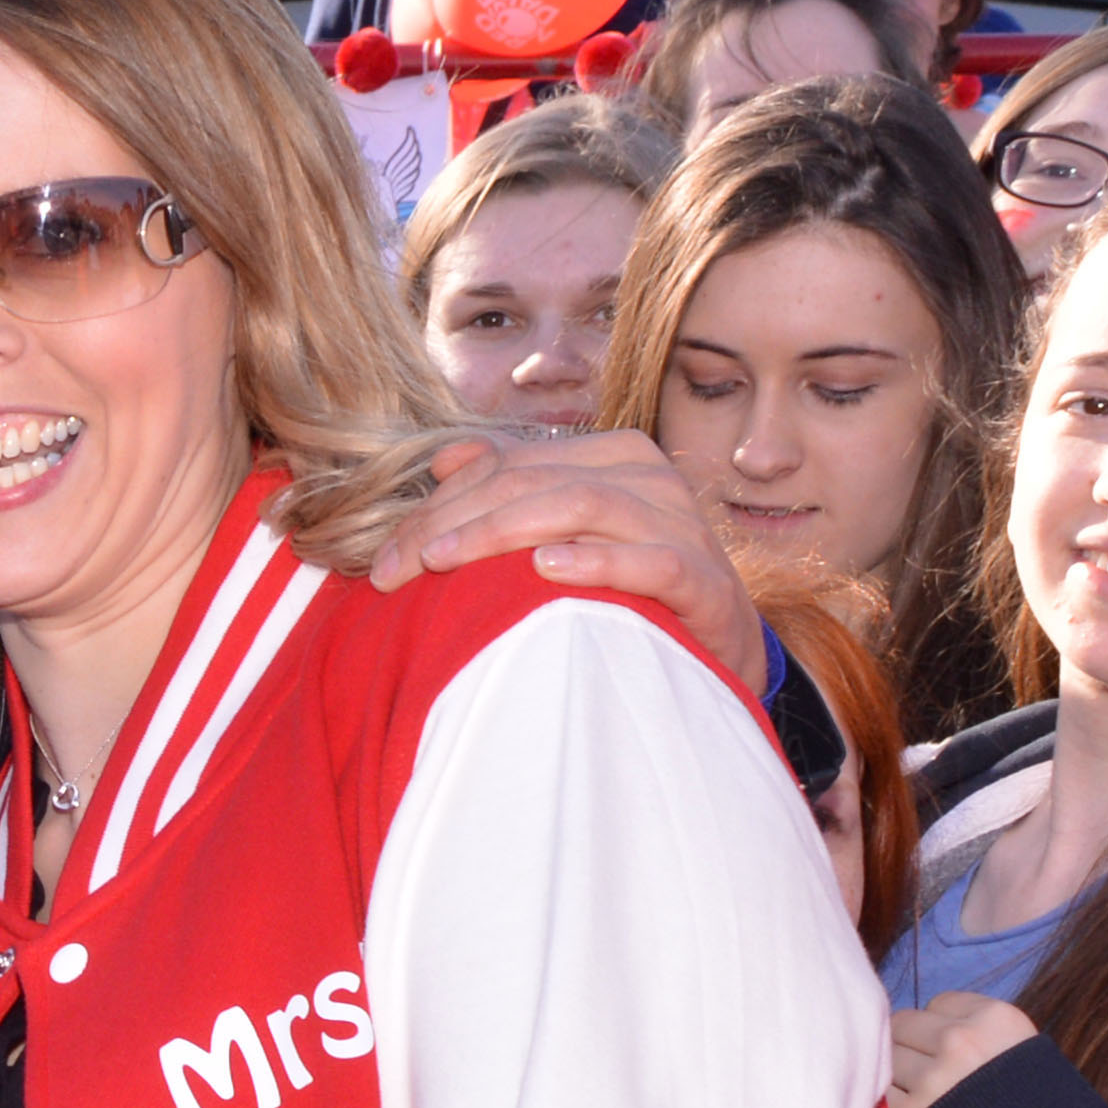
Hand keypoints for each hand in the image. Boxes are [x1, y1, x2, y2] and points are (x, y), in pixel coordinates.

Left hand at [367, 428, 766, 698]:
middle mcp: (649, 480)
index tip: (385, 558)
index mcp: (613, 458)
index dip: (440, 505)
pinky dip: (595, 562)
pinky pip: (650, 561)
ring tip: (444, 562)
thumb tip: (446, 458)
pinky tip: (545, 570)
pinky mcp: (704, 581)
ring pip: (583, 505)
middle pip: (535, 481)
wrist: (722, 648)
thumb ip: (513, 492)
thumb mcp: (569, 536)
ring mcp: (681, 526)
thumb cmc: (632, 590)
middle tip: (393, 570)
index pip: (509, 466)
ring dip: (503, 531)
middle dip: (454, 522)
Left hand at [888, 992, 1036, 1107]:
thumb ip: (974, 1029)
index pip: (939, 1003)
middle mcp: (963, 1042)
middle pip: (902, 1024)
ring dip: (899, 1075)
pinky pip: (879, 1093)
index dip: (942, 1028)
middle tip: (933, 1075)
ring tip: (931, 1098)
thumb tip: (912, 1025)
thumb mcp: (1019, 1052)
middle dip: (912, 1047)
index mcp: (996, 1019)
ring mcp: (933, 1079)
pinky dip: (891, 1104)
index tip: (958, 1052)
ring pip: (886, 1055)